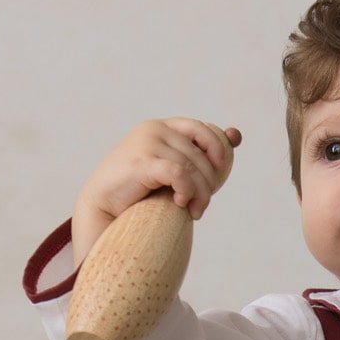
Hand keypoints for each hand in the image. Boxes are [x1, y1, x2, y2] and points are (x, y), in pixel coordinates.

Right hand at [72, 118, 241, 262]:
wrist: (102, 207)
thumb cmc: (139, 190)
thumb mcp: (172, 168)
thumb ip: (200, 153)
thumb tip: (237, 134)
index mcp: (161, 127)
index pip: (200, 129)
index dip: (217, 148)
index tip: (220, 170)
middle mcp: (154, 129)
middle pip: (199, 154)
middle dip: (208, 184)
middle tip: (202, 207)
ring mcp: (146, 143)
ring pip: (191, 167)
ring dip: (200, 194)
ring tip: (194, 212)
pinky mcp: (141, 162)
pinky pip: (179, 174)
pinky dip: (187, 190)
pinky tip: (181, 204)